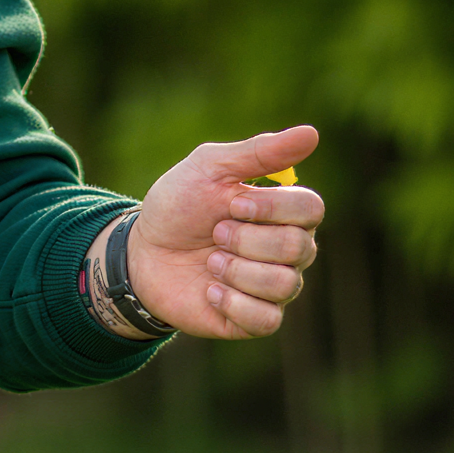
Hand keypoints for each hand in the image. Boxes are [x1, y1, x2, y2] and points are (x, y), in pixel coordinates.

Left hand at [116, 125, 323, 339]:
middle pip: (299, 247)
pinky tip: (209, 290)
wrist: (142, 252)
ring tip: (210, 260)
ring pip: (285, 284)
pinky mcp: (255, 319)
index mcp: (282, 211)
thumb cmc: (177, 206)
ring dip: (236, 270)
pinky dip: (232, 302)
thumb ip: (259, 153)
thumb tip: (312, 133)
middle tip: (215, 232)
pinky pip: (266, 319)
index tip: (232, 203)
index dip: (273, 207)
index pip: (311, 208)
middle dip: (246, 239)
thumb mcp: (209, 168)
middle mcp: (288, 250)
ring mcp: (274, 286)